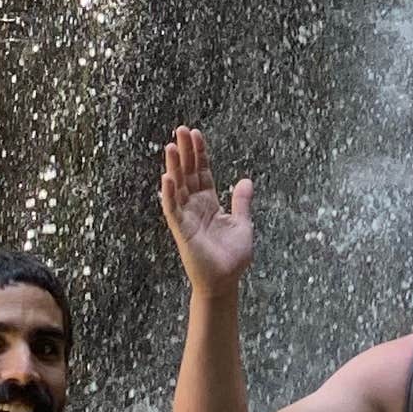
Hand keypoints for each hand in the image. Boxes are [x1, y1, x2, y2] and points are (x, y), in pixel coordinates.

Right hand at [161, 128, 255, 291]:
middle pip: (188, 173)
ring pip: (177, 187)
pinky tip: (167, 178)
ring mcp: (186, 217)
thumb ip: (241, 202)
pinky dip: (169, 194)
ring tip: (170, 146)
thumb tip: (246, 180)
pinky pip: (173, 209)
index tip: (195, 133)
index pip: (202, 172)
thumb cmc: (232, 257)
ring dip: (173, 167)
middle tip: (180, 129)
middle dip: (184, 152)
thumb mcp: (242, 224)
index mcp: (210, 203)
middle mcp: (195, 206)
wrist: (225, 282)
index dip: (199, 153)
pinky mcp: (181, 230)